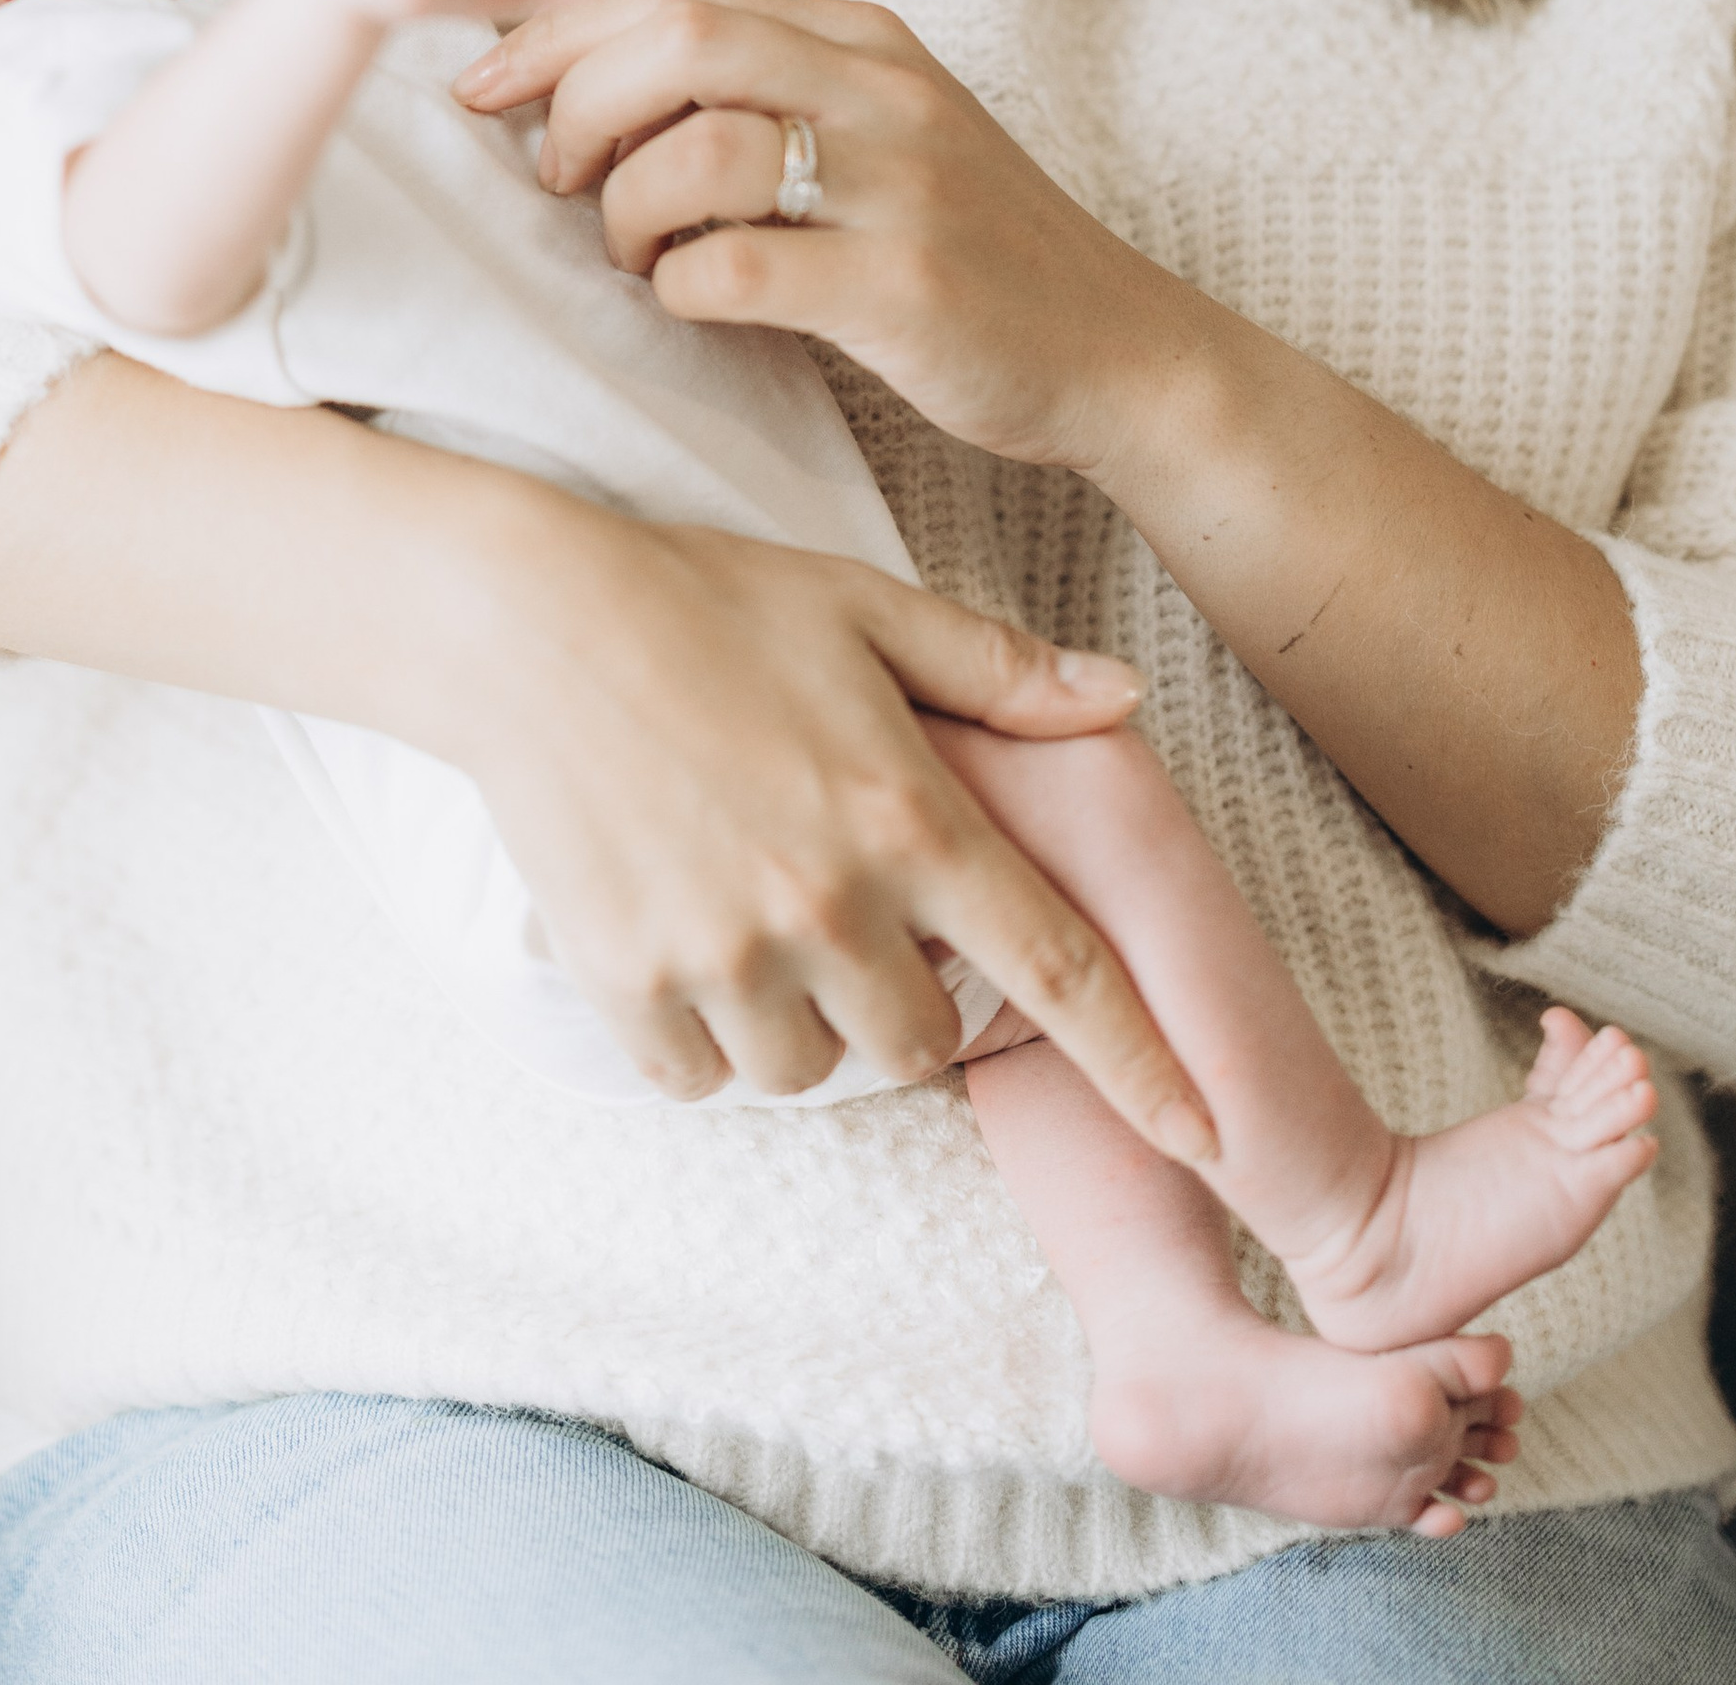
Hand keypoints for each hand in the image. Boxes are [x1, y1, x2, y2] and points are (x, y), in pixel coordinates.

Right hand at [444, 499, 1213, 1150]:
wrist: (525, 622)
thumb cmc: (706, 600)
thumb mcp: (866, 607)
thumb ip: (1001, 669)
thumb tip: (1126, 697)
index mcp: (909, 815)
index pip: (1061, 972)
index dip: (1147, 1065)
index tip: (1210, 1136)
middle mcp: (830, 901)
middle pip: (922, 1046)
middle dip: (907, 1006)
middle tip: (849, 918)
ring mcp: (726, 951)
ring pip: (807, 1070)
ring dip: (798, 1022)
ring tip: (751, 916)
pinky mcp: (630, 980)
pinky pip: (700, 1078)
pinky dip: (702, 1039)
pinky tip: (681, 942)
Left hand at [456, 0, 1218, 480]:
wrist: (1117, 351)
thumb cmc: (971, 248)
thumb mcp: (882, 128)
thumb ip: (769, 85)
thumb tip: (599, 76)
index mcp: (861, 39)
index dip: (560, 27)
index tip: (487, 81)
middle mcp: (880, 89)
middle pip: (676, 36)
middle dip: (576, 102)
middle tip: (551, 176)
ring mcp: (900, 184)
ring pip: (696, 148)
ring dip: (624, 208)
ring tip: (632, 254)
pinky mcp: (905, 285)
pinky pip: (739, 269)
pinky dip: (681, 288)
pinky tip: (691, 303)